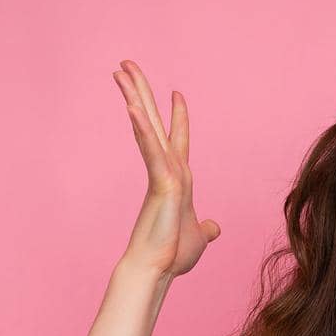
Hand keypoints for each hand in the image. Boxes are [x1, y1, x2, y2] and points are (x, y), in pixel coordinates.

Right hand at [112, 59, 220, 279]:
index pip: (177, 138)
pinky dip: (144, 130)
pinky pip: (151, 150)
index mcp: (177, 177)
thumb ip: (207, 227)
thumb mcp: (199, 236)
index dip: (177, 115)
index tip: (176, 93)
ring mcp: (162, 173)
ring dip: (135, 97)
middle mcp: (167, 169)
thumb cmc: (172, 255)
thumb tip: (215, 227)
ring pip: (148, 127)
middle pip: (153, 121)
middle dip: (141, 91)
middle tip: (126, 64)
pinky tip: (135, 108)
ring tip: (120, 71)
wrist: (157, 270)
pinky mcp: (161, 182)